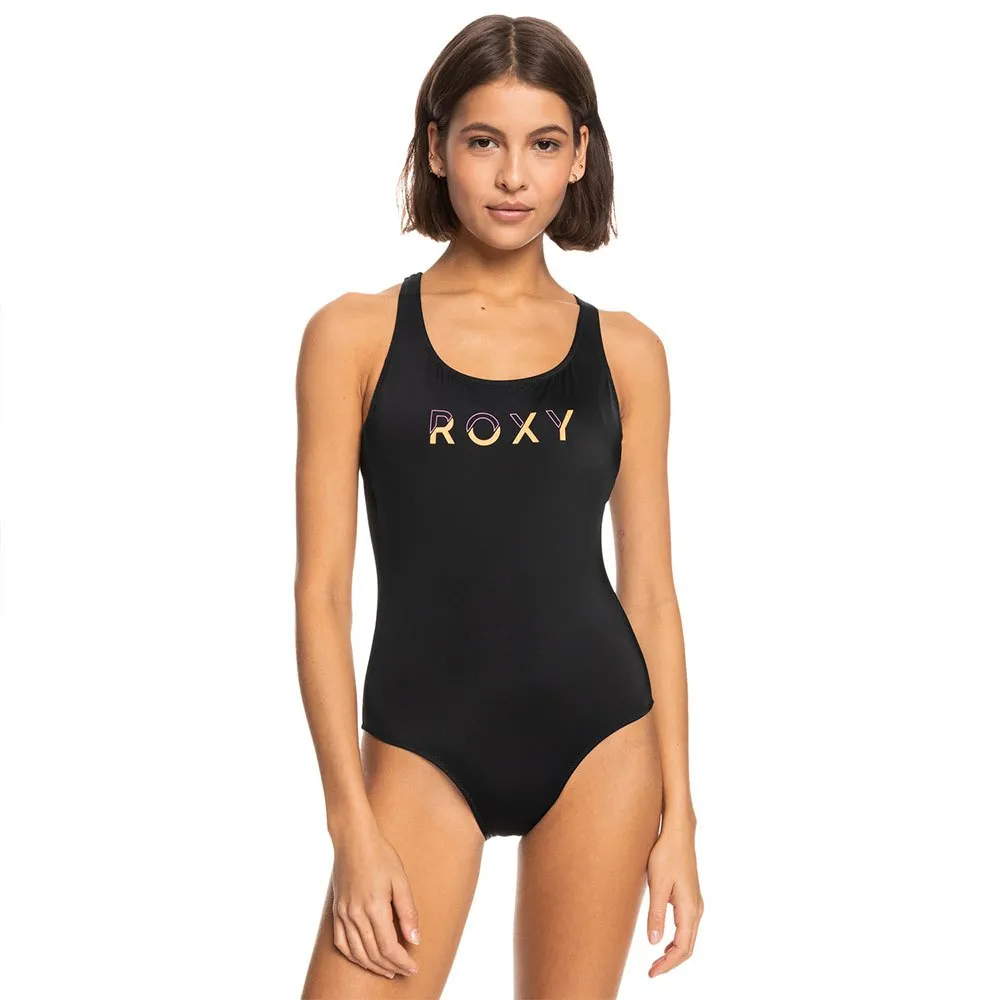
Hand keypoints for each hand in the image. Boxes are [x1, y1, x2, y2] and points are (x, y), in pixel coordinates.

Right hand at [329, 815, 420, 979]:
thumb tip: (415, 940)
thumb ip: (408, 912)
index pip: (389, 947)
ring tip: (388, 970)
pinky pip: (341, 942)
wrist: (353, 839)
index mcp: (374, 907)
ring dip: (373, 966)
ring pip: (357, 952)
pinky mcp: (337, 911)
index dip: (402, 961)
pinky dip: (354, 956)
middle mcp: (356, 914)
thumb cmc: (380, 855)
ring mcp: (344, 914)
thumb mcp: (401, 880)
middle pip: (373, 953)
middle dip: (391, 966)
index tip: (413, 968)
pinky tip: (363, 959)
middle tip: (405, 971)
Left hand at [645, 818, 702, 977]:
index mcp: (689, 909)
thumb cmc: (666, 855)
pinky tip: (664, 941)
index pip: (682, 948)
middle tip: (652, 972)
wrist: (678, 833)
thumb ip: (656, 914)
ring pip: (688, 938)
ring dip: (674, 952)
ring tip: (656, 961)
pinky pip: (687, 927)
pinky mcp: (690, 897)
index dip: (668, 964)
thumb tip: (654, 943)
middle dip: (671, 963)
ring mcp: (695, 903)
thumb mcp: (657, 885)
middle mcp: (697, 909)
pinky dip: (677, 940)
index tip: (652, 973)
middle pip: (688, 947)